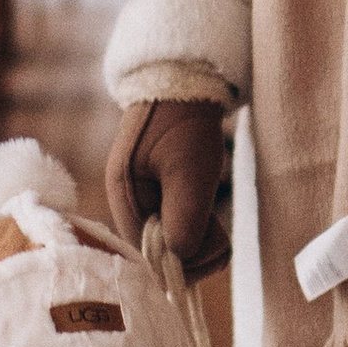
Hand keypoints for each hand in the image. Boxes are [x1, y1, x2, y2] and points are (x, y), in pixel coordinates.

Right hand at [107, 96, 229, 268]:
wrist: (185, 83)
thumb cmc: (187, 124)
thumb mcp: (191, 173)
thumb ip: (184, 220)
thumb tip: (180, 261)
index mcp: (124, 197)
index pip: (146, 255)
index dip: (180, 263)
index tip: (213, 250)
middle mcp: (127, 203)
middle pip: (157, 253)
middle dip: (192, 251)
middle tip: (223, 237)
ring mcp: (140, 199)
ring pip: (170, 242)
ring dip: (198, 239)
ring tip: (217, 220)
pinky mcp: (156, 194)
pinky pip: (175, 227)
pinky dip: (197, 227)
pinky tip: (209, 212)